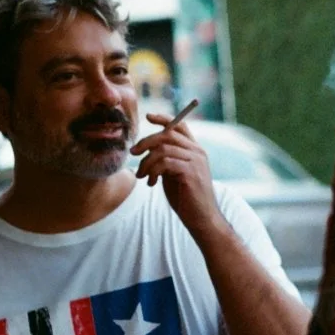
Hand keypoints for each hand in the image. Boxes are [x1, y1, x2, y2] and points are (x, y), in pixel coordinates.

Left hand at [131, 111, 223, 235]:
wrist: (202, 218)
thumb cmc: (187, 197)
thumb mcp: (175, 173)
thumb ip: (167, 159)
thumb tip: (148, 150)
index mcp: (195, 150)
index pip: (180, 125)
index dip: (164, 118)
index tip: (148, 117)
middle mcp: (197, 152)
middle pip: (167, 134)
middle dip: (146, 142)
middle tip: (133, 153)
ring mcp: (195, 162)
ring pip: (163, 149)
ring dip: (146, 162)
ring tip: (141, 175)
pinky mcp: (190, 173)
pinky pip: (165, 163)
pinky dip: (152, 171)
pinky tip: (151, 183)